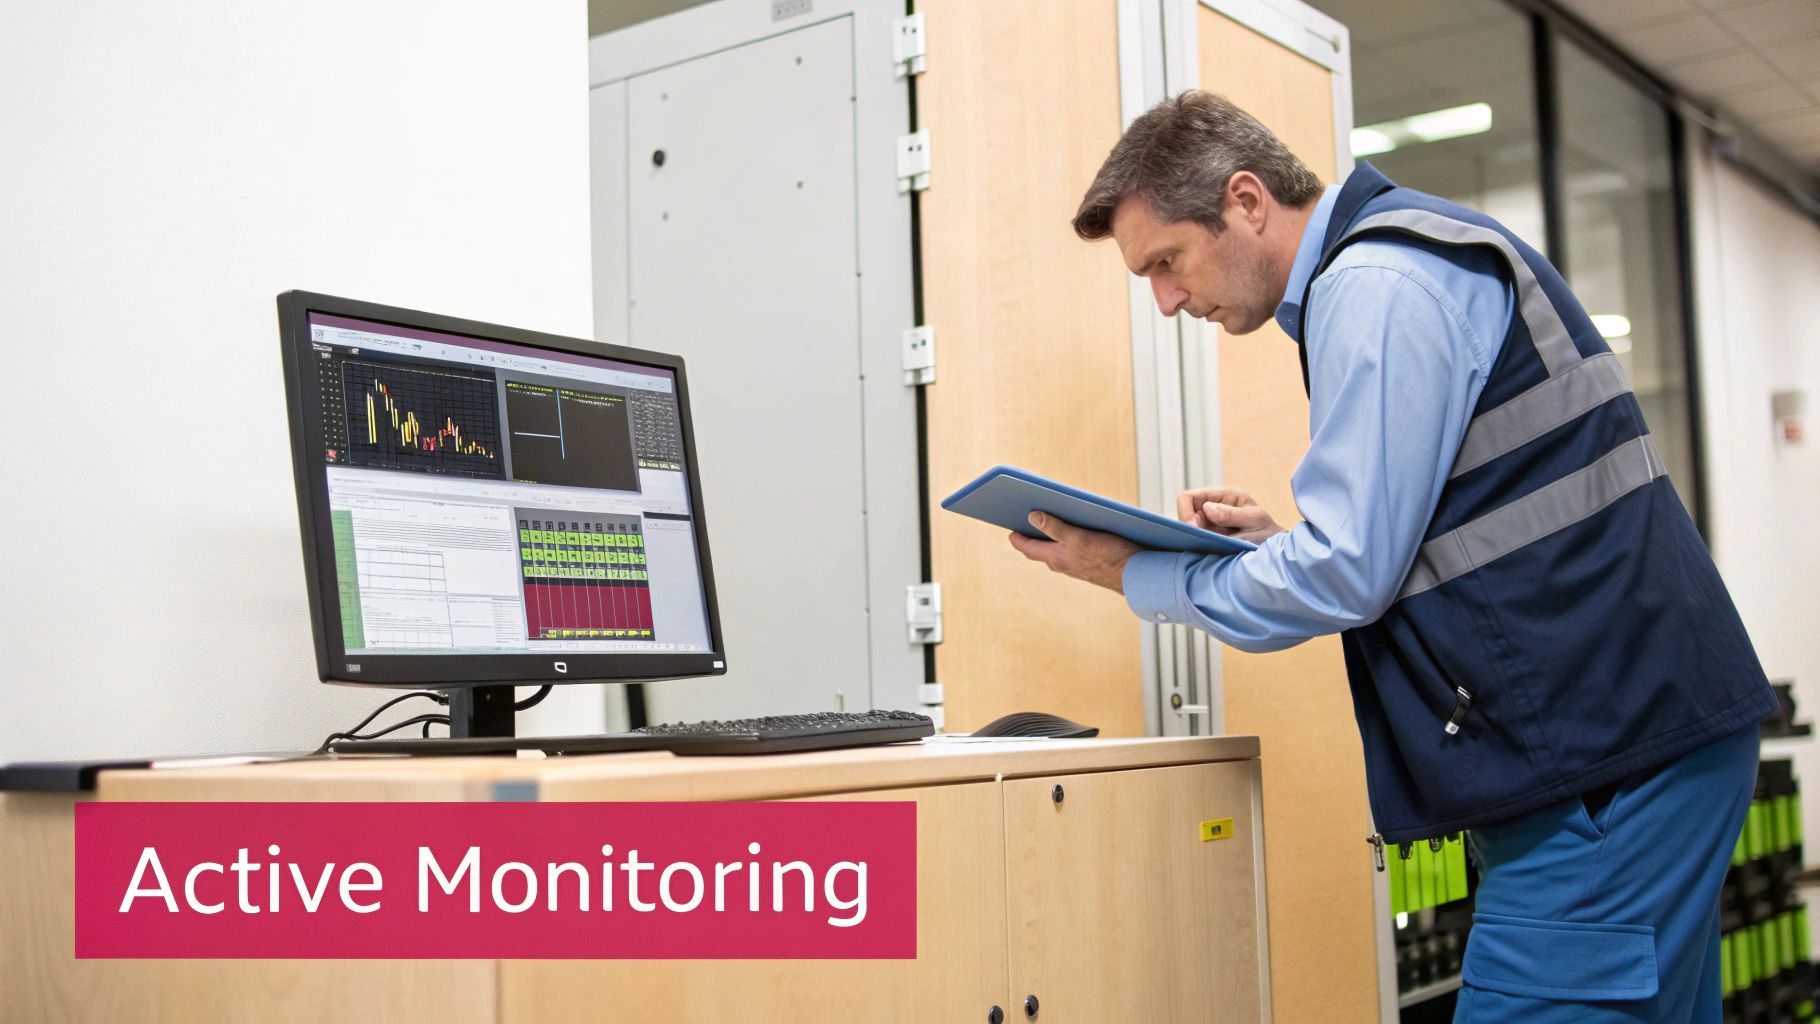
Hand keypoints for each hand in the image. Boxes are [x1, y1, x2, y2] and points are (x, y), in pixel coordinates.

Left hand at [1007, 511, 1141, 593]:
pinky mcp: (1091, 565)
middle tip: (1022, 523)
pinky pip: (1072, 552)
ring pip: (1057, 551)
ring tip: (1045, 522)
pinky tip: (1073, 532)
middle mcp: (1064, 564)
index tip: (1009, 530)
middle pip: (1041, 550)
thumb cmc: (1110, 558)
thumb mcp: (1080, 539)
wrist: (1138, 576)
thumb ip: (1056, 528)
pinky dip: (1067, 541)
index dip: (1018, 539)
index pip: (1029, 549)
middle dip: (1032, 537)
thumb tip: (1032, 516)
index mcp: (1057, 559)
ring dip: (1049, 538)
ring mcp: (1078, 566)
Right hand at [1176, 486, 1284, 542]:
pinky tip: (1211, 550)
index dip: (1185, 512)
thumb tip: (1207, 509)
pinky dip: (1198, 546)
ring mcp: (1211, 524)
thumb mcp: (1255, 520)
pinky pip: (1195, 541)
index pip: (1188, 497)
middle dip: (1189, 528)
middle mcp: (1213, 508)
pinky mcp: (1210, 539)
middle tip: (1204, 541)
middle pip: (1184, 514)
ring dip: (1195, 538)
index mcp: (1223, 496)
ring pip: (1188, 529)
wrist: (1278, 552)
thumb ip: (1232, 514)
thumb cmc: (1269, 533)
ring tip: (1213, 545)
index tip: (1194, 529)